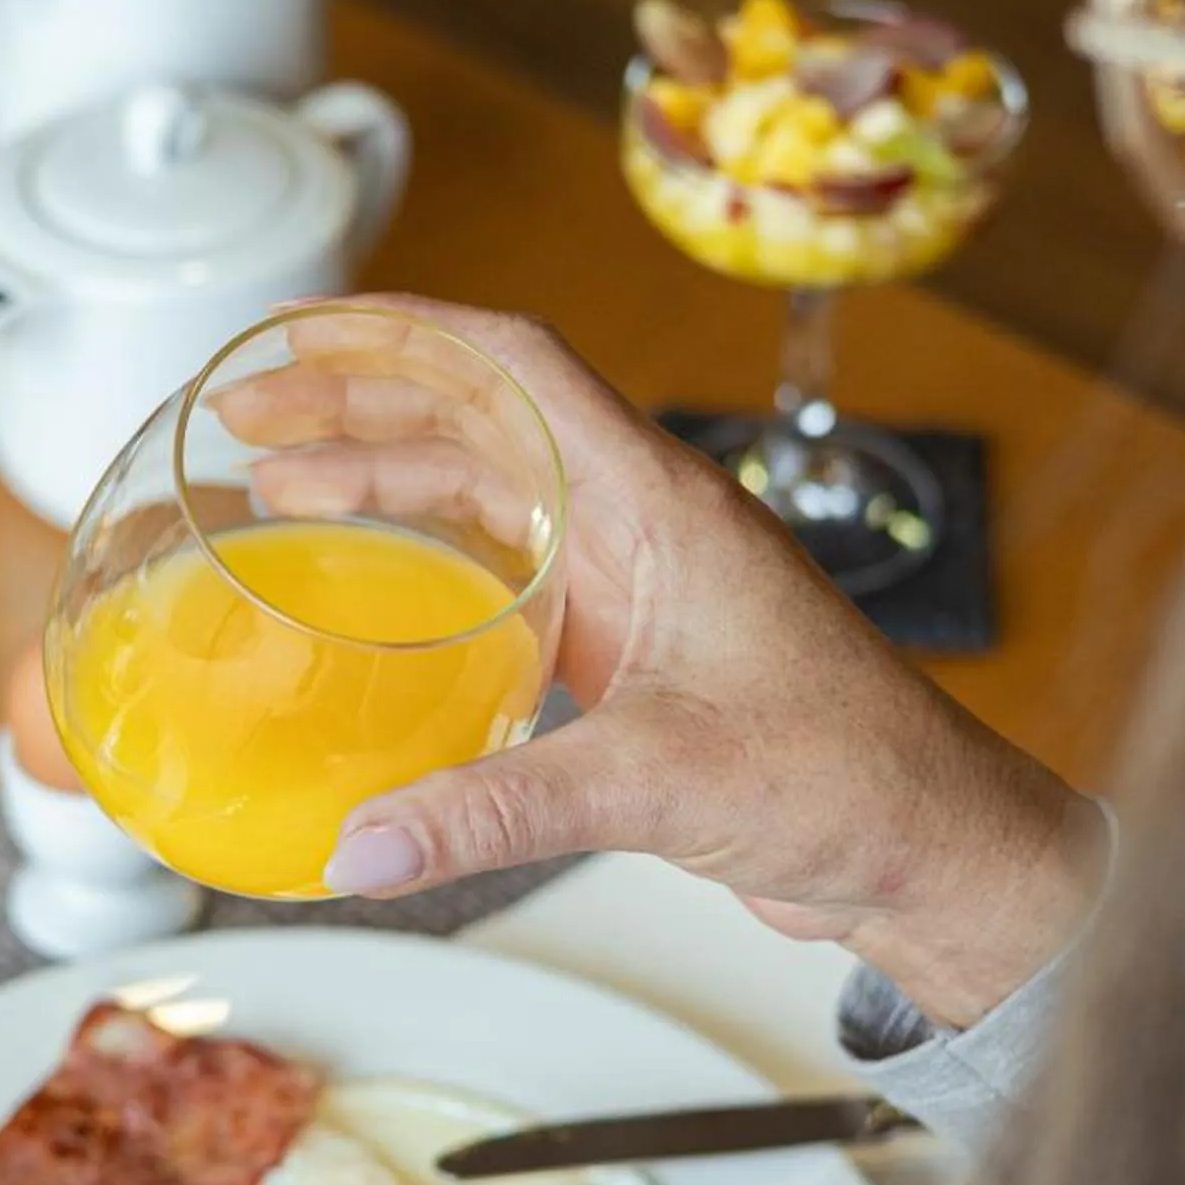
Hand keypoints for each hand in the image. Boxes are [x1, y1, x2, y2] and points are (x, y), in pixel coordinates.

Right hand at [312, 302, 1104, 1028]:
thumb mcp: (661, 785)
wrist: (936, 854)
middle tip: (249, 416)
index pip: (515, 365)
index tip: (299, 329)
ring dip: (382, 485)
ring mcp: (638, 588)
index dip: (399, 330)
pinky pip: (508, 583)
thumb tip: (363, 846)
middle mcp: (644, 527)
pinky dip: (428, 573)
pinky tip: (370, 599)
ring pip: (487, 500)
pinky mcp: (633, 657)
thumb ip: (500, 810)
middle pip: (478, 423)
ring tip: (276, 488)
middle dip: (358, 405)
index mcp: (662, 505)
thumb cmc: (856, 780)